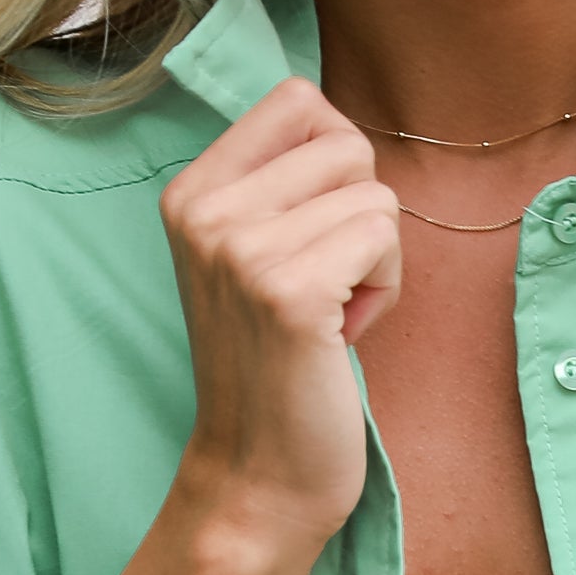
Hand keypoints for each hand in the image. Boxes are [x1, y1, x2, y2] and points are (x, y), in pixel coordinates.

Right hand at [161, 77, 401, 554]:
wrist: (258, 474)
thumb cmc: (277, 362)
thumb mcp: (251, 255)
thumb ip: (279, 184)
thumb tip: (334, 119)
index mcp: (191, 193)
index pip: (297, 100)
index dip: (337, 160)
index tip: (314, 230)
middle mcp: (205, 212)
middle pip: (345, 142)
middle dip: (362, 212)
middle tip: (326, 283)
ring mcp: (241, 249)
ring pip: (374, 192)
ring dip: (376, 257)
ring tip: (331, 313)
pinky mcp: (289, 292)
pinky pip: (383, 235)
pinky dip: (384, 287)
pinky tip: (342, 336)